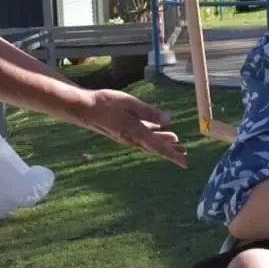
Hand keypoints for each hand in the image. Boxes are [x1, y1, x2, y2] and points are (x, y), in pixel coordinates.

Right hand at [73, 89, 187, 168]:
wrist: (83, 108)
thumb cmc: (105, 103)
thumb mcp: (130, 104)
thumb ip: (149, 113)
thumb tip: (169, 120)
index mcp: (135, 132)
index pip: (158, 147)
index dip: (173, 155)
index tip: (185, 163)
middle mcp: (132, 138)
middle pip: (156, 147)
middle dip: (171, 150)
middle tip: (185, 153)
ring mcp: (126, 136)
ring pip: (149, 142)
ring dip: (164, 142)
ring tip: (177, 142)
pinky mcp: (123, 131)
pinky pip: (141, 135)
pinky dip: (153, 135)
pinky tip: (158, 130)